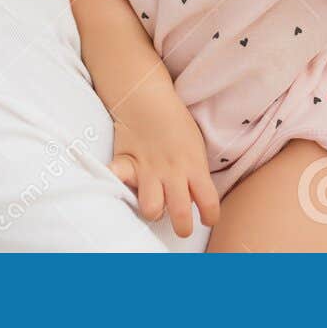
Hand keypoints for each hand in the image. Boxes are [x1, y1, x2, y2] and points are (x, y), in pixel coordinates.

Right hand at [108, 92, 220, 237]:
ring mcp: (148, 169)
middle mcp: (172, 171)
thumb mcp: (195, 146)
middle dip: (183, 228)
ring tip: (155, 208)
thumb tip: (198, 197)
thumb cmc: (175, 122)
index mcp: (194, 165)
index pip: (209, 201)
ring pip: (151, 207)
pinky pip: (117, 179)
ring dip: (153, 212)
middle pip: (181, 213)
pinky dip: (116, 186)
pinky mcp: (127, 164)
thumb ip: (195, 171)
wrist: (147, 99)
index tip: (207, 220)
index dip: (210, 217)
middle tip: (182, 228)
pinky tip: (119, 189)